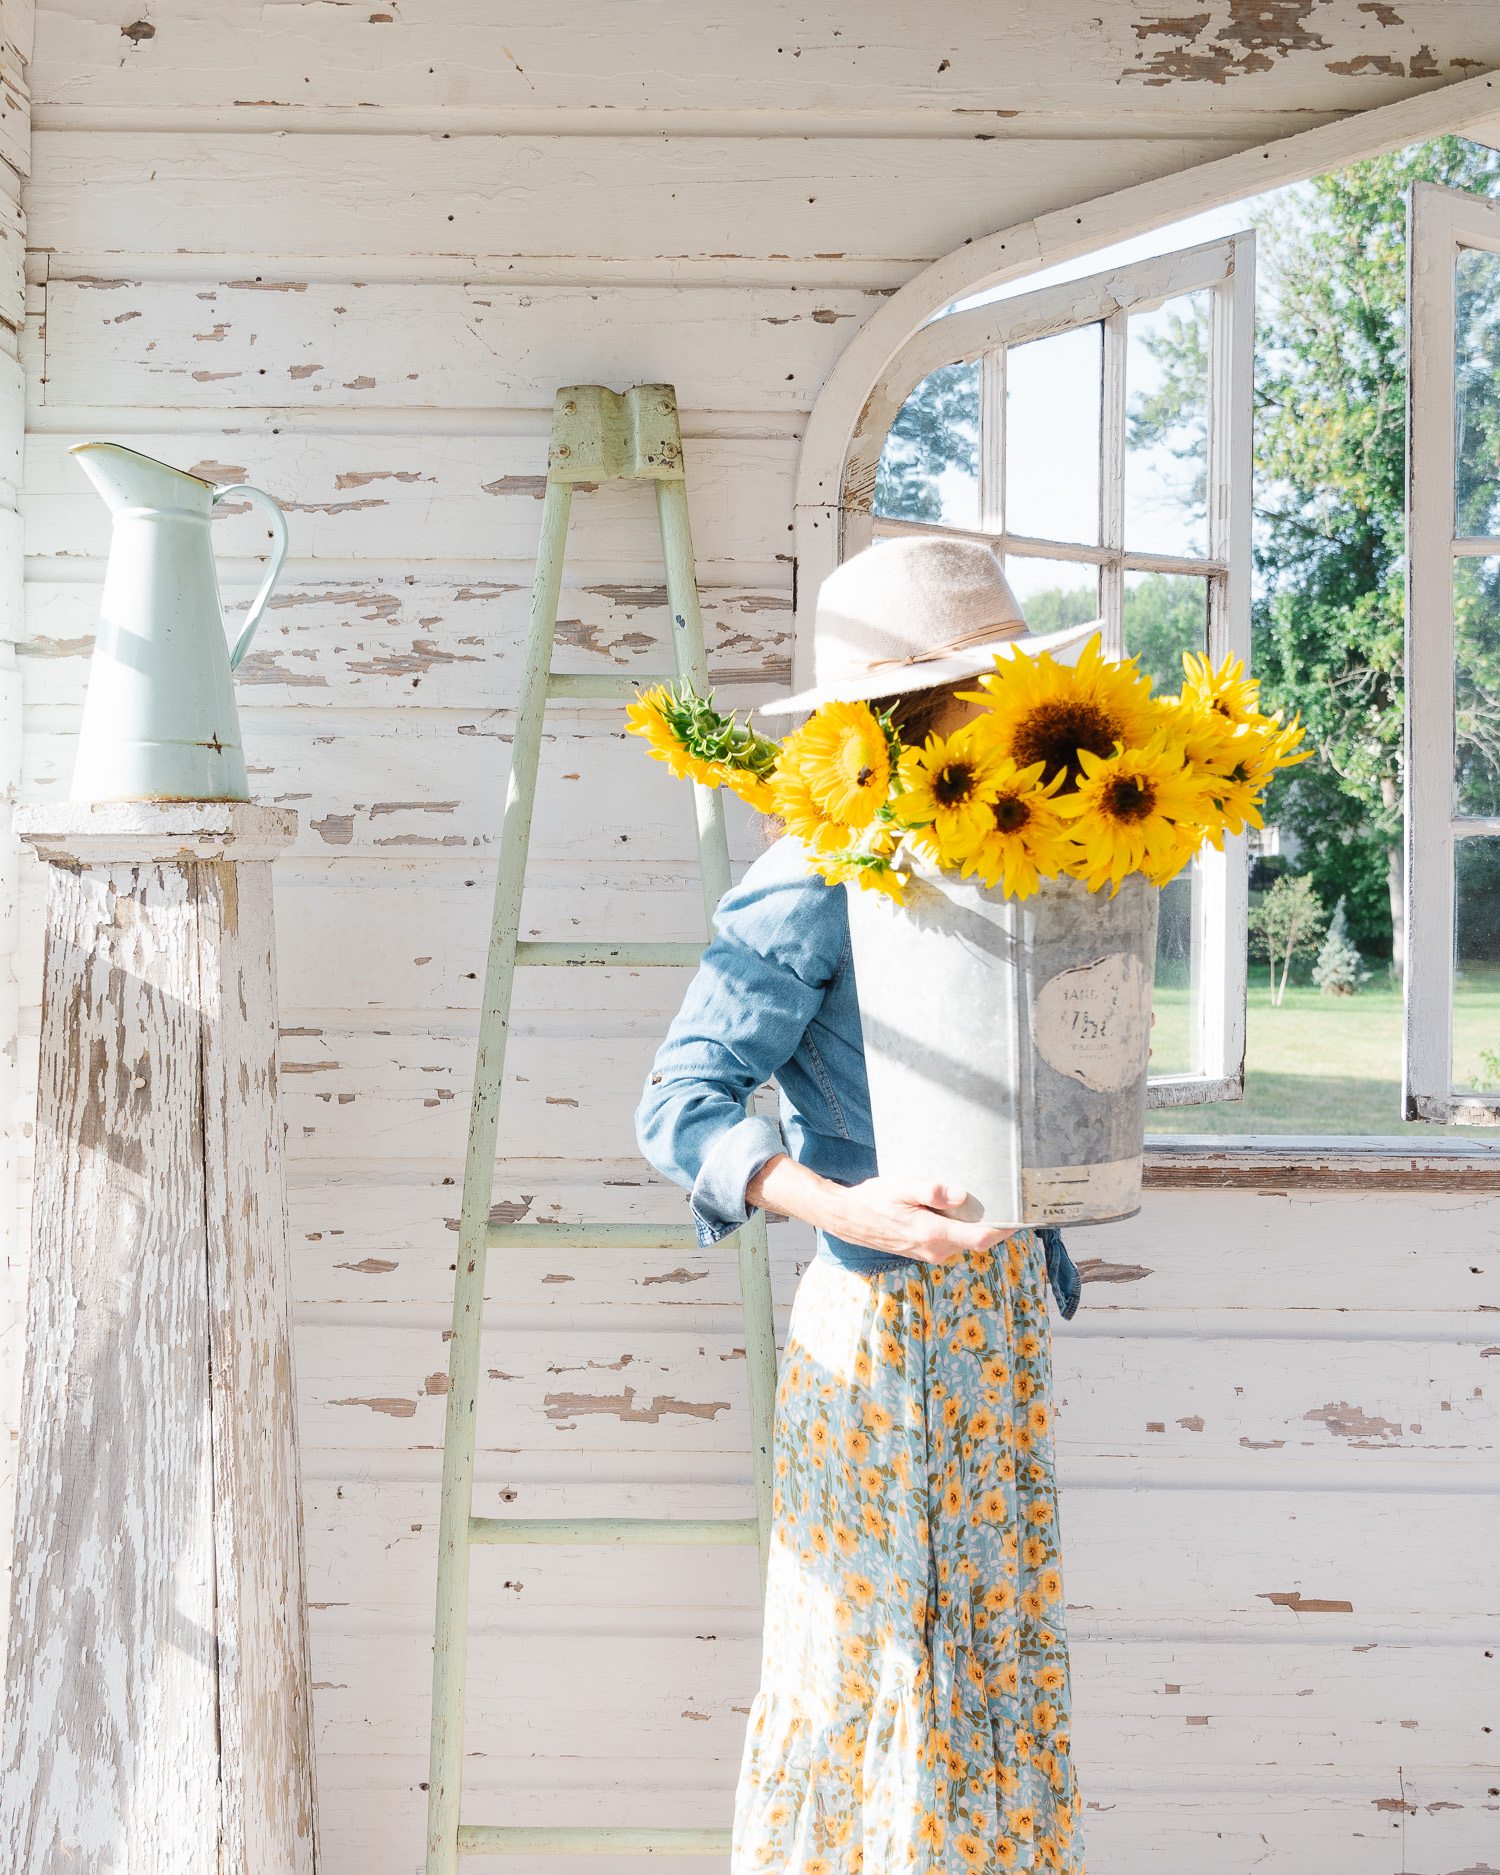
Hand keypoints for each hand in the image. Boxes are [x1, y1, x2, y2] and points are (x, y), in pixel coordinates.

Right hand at [746, 1155, 1008, 1265]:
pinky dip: (963, 1229)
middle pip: (978, 1241)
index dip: (1006, 1228)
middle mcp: (936, 1250)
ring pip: (965, 1242)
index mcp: (933, 1234)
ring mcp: (930, 1254)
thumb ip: (930, 1191)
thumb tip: (961, 1195)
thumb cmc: (874, 1199)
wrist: (848, 1219)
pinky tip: (963, 1211)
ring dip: (979, 1227)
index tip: (1024, 1214)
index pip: (981, 1237)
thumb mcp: (901, 1186)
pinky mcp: (925, 1251)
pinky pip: (953, 1242)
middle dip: (997, 1225)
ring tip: (993, 1202)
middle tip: (1014, 1202)